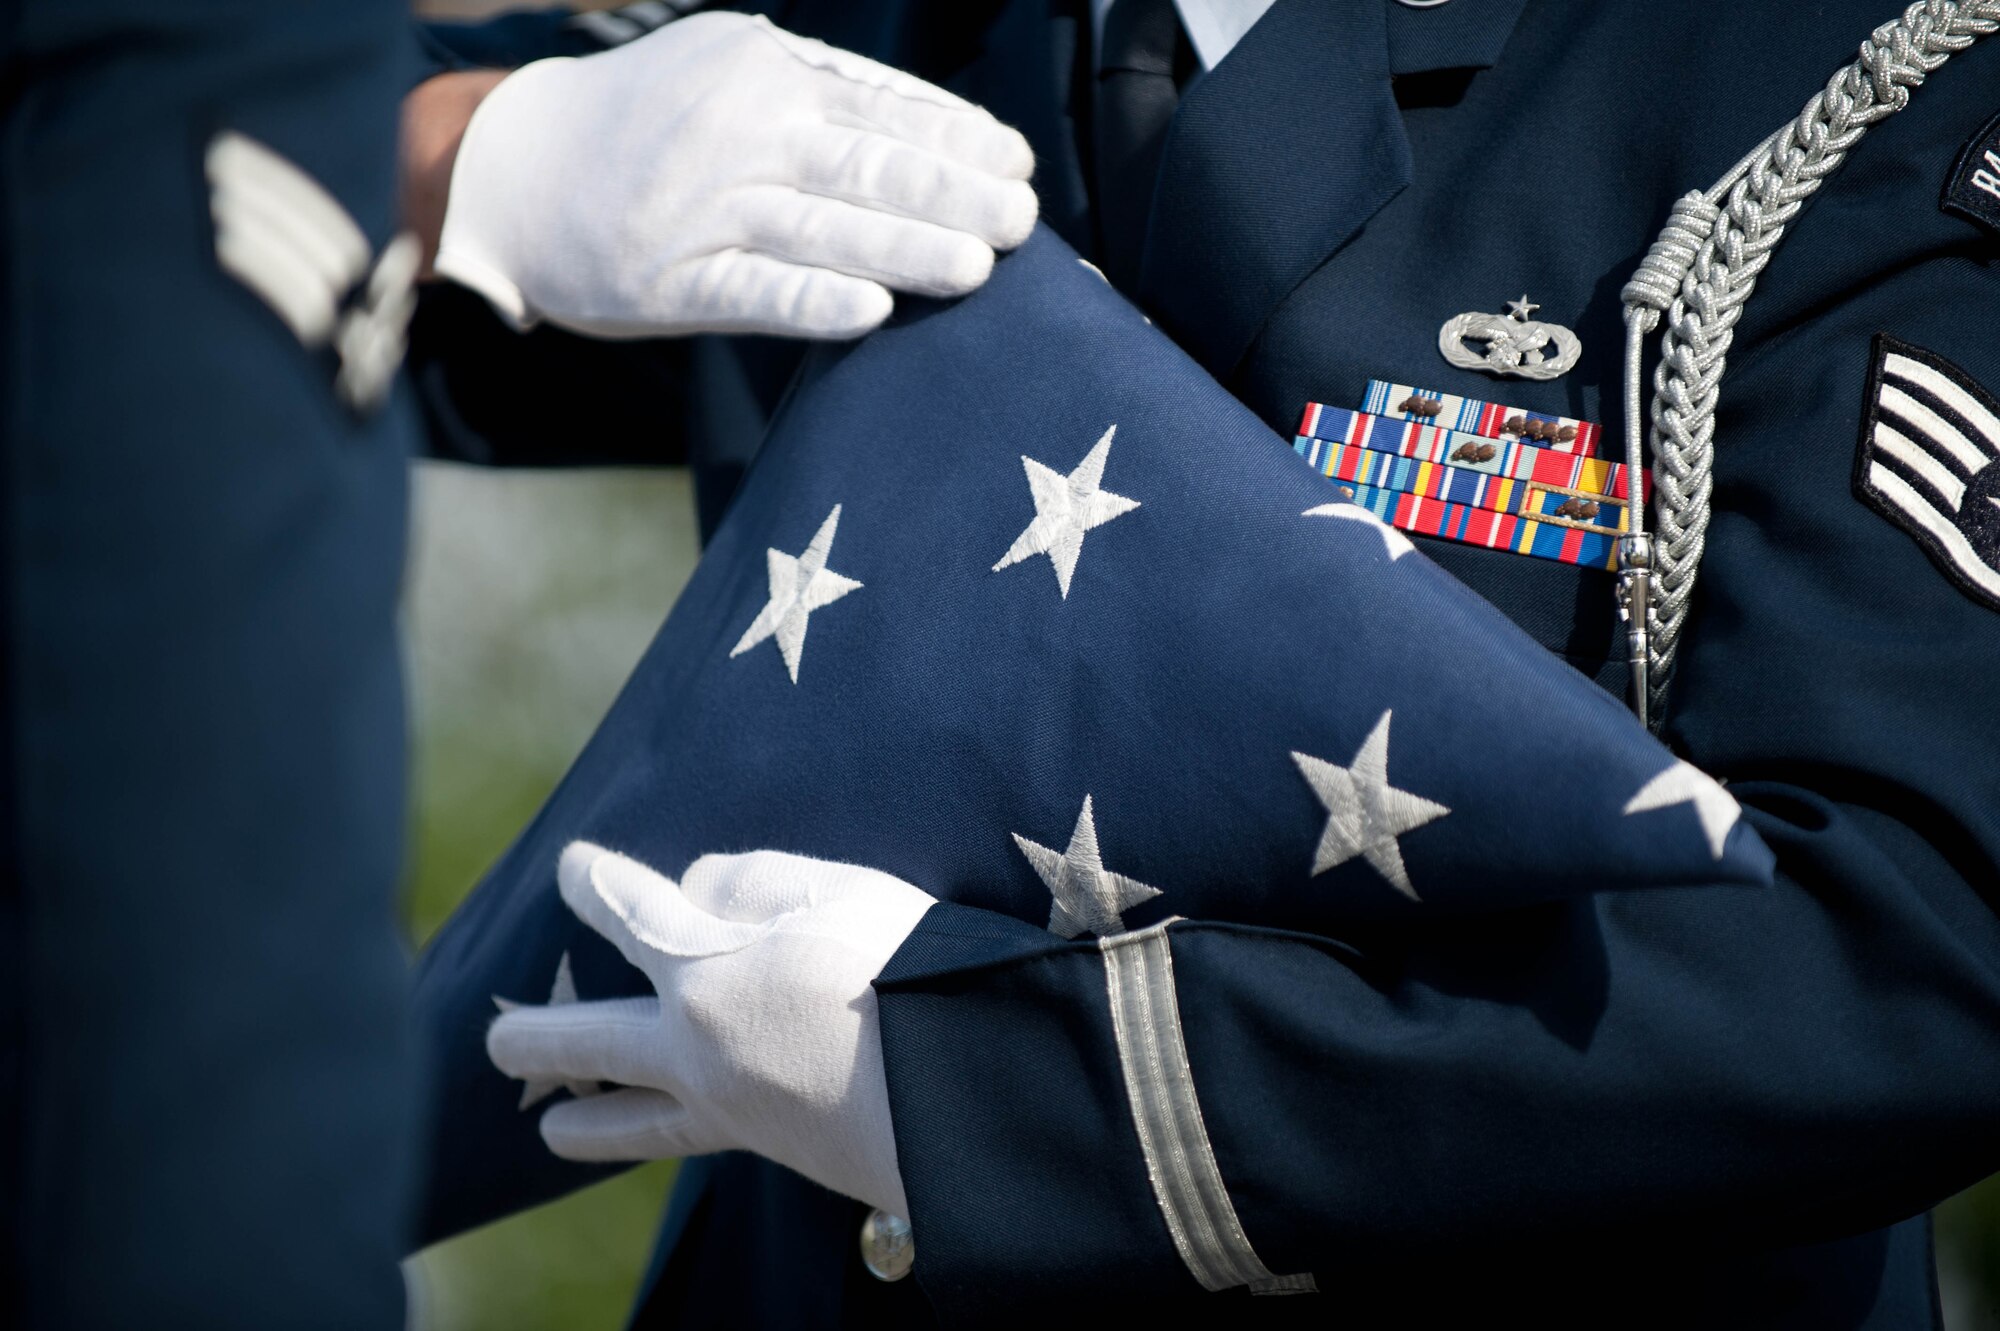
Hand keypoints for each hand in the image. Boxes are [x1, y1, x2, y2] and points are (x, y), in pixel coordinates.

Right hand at [430, 12, 1038, 339]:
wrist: (510, 170)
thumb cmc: (649, 125)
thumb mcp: (728, 71)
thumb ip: (826, 91)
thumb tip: (945, 126)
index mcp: (761, 72)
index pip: (879, 106)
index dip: (953, 136)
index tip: (1014, 163)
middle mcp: (736, 133)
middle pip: (864, 165)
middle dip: (952, 192)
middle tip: (1020, 220)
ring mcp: (700, 211)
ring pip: (821, 229)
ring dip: (905, 247)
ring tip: (977, 268)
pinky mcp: (668, 283)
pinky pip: (753, 294)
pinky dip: (814, 302)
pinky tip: (873, 313)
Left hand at [487, 842, 935, 1217]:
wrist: (951, 1090)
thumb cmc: (902, 969)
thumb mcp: (830, 890)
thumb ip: (750, 880)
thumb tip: (696, 887)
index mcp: (703, 967)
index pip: (629, 912)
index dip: (593, 885)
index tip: (570, 867)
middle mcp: (695, 1045)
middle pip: (590, 1041)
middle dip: (537, 1034)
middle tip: (496, 1040)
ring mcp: (726, 1105)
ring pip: (628, 1120)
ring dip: (582, 1118)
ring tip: (552, 1125)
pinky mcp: (767, 1143)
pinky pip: (686, 1139)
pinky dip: (653, 1135)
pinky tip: (662, 1128)